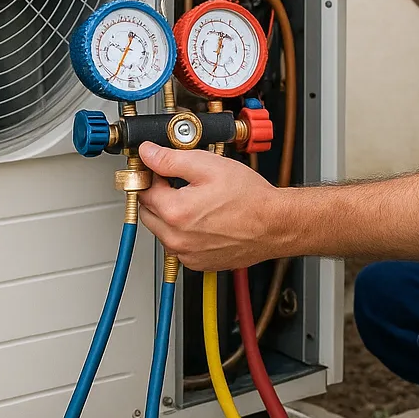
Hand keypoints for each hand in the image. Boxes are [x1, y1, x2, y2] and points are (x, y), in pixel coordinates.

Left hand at [137, 142, 284, 271]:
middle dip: (158, 196)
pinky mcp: (198, 263)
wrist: (275, 224)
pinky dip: (184, 233)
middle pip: (148, 212)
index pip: (143, 190)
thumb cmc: (249, 198)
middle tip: (179, 184)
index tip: (161, 170)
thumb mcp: (209, 166)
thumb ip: (171, 159)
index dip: (152, 175)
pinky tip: (204, 220)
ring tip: (197, 202)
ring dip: (170, 216)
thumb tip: (148, 153)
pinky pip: (179, 246)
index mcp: (175, 212)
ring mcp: (187, 255)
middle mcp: (177, 239)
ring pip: (162, 231)